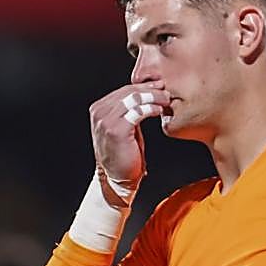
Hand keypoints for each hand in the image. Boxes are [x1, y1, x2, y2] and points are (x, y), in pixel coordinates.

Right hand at [89, 82, 169, 205]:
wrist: (116, 179)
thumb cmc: (123, 154)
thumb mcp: (122, 126)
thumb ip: (127, 110)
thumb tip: (146, 92)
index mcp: (98, 109)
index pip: (123, 90)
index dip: (143, 86)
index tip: (159, 86)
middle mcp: (99, 113)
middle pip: (129, 91)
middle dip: (150, 89)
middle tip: (166, 91)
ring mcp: (106, 121)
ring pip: (134, 98)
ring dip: (153, 97)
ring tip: (166, 100)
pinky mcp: (117, 130)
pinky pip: (138, 112)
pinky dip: (151, 108)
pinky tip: (159, 111)